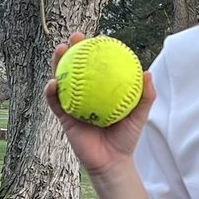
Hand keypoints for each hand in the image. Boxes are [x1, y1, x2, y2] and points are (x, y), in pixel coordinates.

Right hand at [44, 32, 155, 176]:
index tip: (97, 37)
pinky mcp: (64, 117)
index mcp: (101, 91)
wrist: (112, 162)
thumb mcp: (139, 116)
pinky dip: (51, 92)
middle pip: (76, 67)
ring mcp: (73, 104)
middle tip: (75, 37)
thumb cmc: (126, 138)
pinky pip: (55, 102)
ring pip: (61, 80)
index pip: (96, 66)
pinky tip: (53, 83)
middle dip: (73, 49)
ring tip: (60, 50)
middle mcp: (85, 94)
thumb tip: (147, 73)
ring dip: (57, 63)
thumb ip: (145, 96)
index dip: (94, 50)